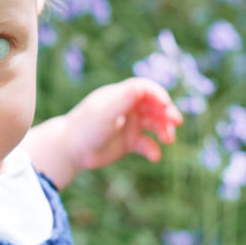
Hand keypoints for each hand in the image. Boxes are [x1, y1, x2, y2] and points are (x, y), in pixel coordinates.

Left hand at [65, 77, 182, 170]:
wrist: (70, 150)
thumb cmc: (85, 128)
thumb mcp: (105, 113)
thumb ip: (123, 100)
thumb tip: (140, 88)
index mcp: (119, 96)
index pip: (145, 89)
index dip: (158, 94)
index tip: (166, 105)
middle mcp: (126, 108)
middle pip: (154, 105)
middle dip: (166, 113)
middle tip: (175, 122)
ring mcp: (128, 125)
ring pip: (154, 124)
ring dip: (164, 130)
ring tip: (168, 140)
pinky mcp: (128, 142)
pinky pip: (147, 144)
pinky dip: (153, 149)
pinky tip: (154, 156)